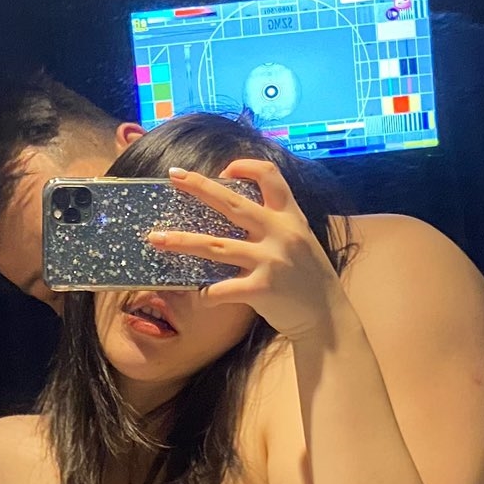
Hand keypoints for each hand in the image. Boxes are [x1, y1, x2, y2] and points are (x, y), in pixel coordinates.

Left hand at [147, 160, 343, 337]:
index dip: (245, 166)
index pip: (270, 176)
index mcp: (290, 217)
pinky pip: (223, 289)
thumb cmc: (308, 277)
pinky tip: (197, 294)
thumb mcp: (300, 239)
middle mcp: (281, 233)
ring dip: (182, 241)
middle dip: (200, 187)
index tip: (223, 170)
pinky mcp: (262, 289)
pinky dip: (206, 293)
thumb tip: (236, 208)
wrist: (327, 317)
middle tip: (174, 176)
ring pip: (216, 246)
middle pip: (233, 203)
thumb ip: (275, 223)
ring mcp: (271, 261)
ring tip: (156, 238)